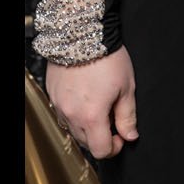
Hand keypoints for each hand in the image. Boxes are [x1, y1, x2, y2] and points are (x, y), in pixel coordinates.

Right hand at [45, 46, 138, 160]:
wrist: (82, 33)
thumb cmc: (107, 57)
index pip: (100, 150)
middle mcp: (71, 114)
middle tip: (113, 118)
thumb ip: (128, 116)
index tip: (121, 136)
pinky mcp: (52, 94)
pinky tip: (85, 97)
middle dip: (101, 136)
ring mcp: (59, 105)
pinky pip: (63, 113)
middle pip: (86, 142)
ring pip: (73, 129)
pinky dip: (75, 112)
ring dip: (87, 125)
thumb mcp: (126, 87)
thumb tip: (130, 135)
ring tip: (99, 105)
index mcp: (92, 116)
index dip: (114, 147)